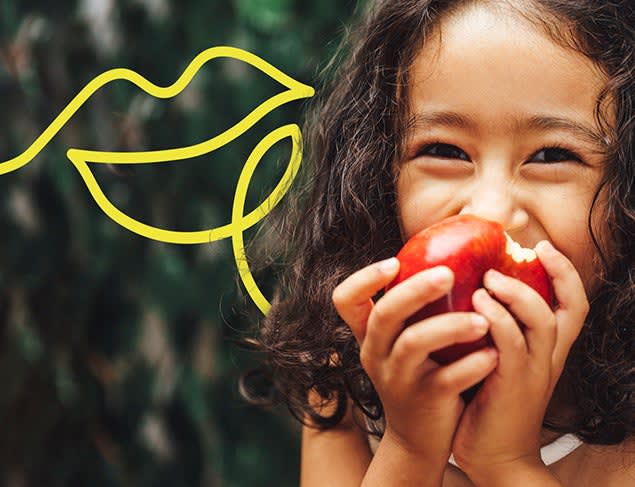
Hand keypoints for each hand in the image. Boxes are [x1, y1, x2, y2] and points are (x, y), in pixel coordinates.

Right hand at [332, 258, 498, 470]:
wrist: (419, 440)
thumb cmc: (419, 375)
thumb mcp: (402, 343)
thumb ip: (412, 310)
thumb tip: (444, 258)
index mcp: (369, 335)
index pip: (345, 300)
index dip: (364, 278)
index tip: (394, 262)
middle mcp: (376, 354)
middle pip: (385, 314)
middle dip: (416, 290)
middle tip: (448, 273)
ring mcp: (398, 379)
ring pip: (414, 343)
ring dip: (451, 326)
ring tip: (484, 319)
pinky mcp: (426, 401)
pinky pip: (448, 378)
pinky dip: (473, 364)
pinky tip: (493, 355)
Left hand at [451, 241, 588, 481]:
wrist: (493, 457)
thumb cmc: (487, 403)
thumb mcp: (497, 360)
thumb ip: (493, 329)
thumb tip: (468, 290)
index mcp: (547, 351)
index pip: (572, 306)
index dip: (565, 273)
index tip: (543, 247)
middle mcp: (548, 358)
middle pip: (571, 307)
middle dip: (556, 272)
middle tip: (526, 249)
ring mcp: (534, 372)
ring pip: (542, 320)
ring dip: (517, 293)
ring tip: (490, 276)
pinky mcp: (512, 384)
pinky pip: (511, 343)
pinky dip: (496, 317)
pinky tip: (476, 301)